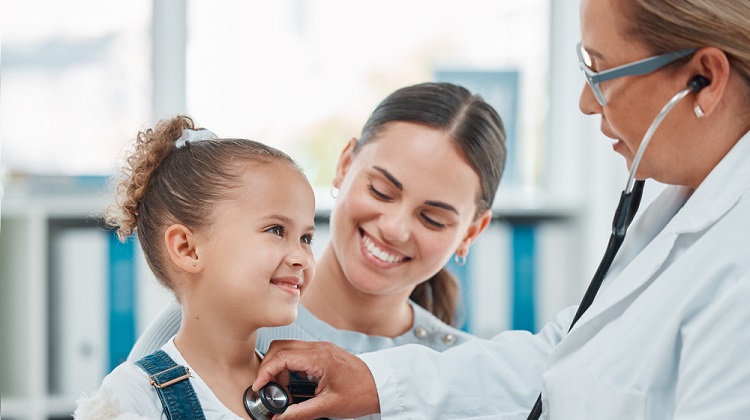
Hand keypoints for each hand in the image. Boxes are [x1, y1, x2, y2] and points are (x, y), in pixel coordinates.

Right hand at [253, 340, 379, 419]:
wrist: (381, 386)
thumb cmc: (361, 393)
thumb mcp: (328, 407)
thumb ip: (300, 413)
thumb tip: (279, 418)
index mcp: (319, 357)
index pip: (281, 357)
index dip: (265, 372)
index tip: (258, 387)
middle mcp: (318, 348)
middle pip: (280, 347)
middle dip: (268, 367)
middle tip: (267, 388)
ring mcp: (321, 348)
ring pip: (288, 348)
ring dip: (279, 367)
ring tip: (281, 390)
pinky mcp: (323, 353)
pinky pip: (298, 353)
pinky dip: (289, 366)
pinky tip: (293, 385)